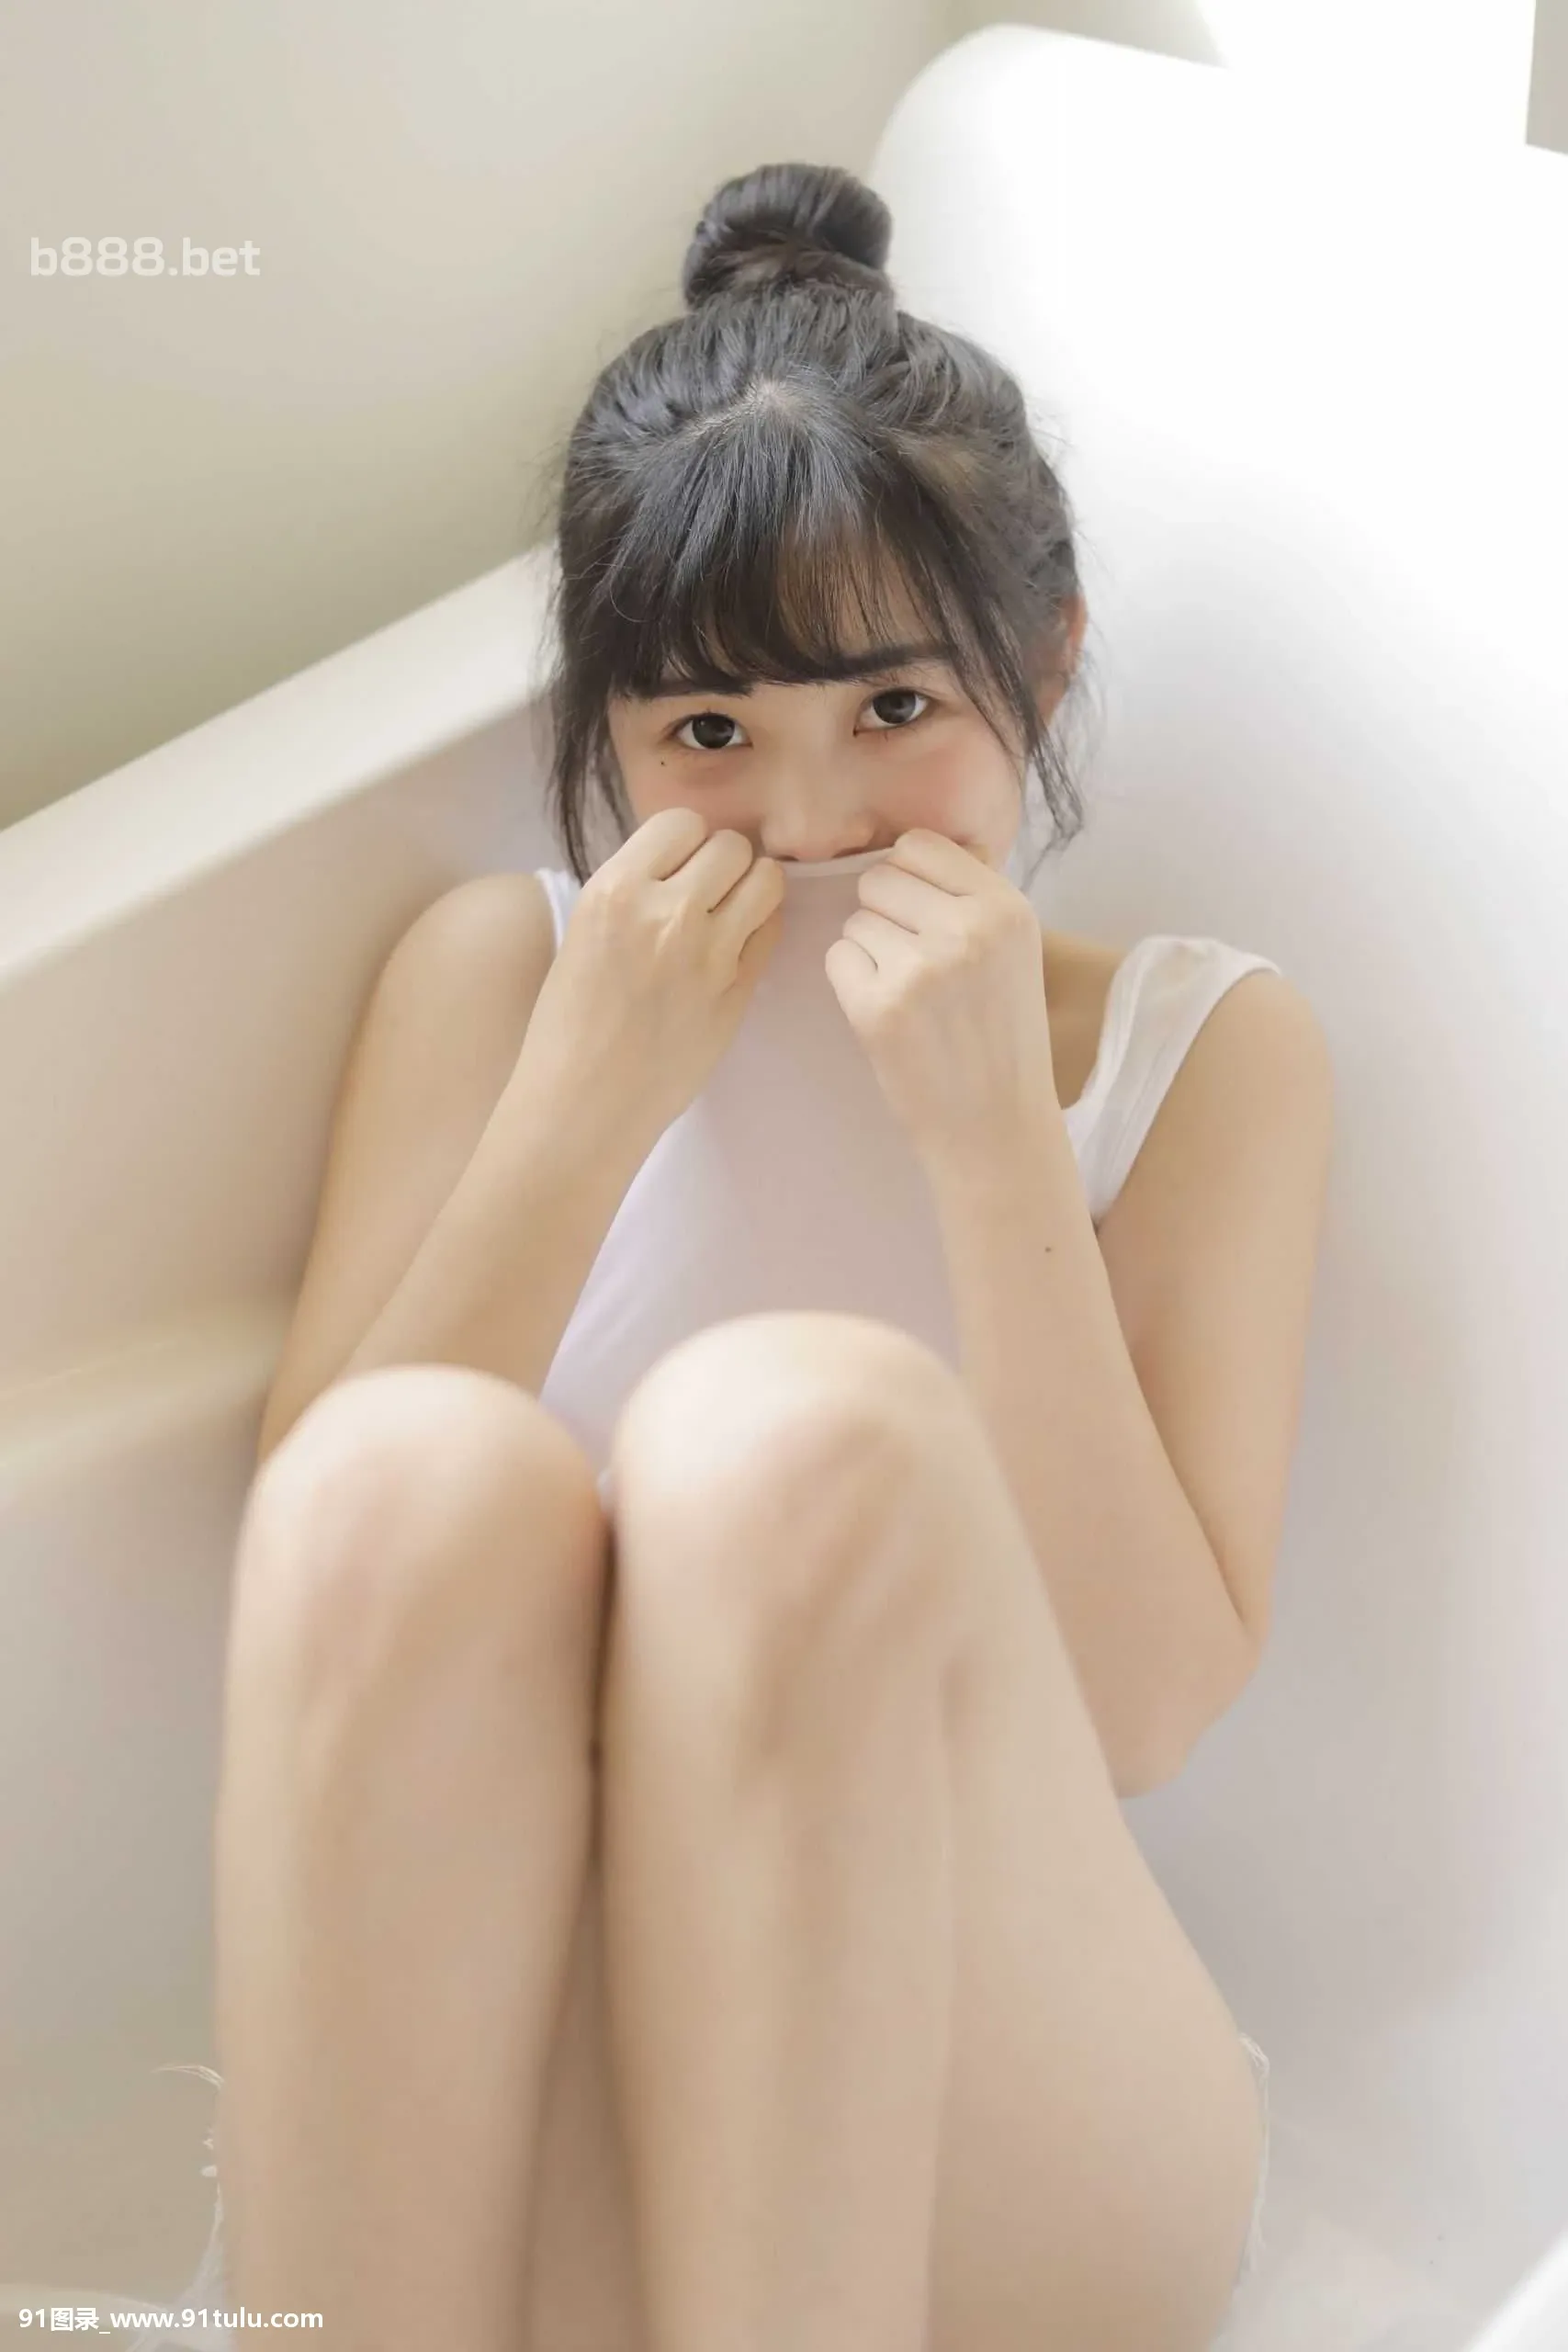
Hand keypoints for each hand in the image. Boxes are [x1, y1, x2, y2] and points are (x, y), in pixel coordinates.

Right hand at [516, 808, 784, 1152]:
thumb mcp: (583, 934)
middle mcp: (666, 912)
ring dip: (753, 888)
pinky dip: (761, 929)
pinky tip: (737, 948)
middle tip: (710, 891)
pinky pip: (772, 931)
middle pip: (731, 846)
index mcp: (615, 891)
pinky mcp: (739, 991)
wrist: (584, 1104)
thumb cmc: (566, 1027)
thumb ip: (631, 894)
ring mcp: (709, 953)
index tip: (680, 864)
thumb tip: (676, 867)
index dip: (686, 841)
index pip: (680, 823)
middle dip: (725, 862)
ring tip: (733, 912)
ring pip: (765, 881)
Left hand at [823, 828, 1059, 1161]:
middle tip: (913, 962)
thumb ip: (973, 895)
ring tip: (909, 995)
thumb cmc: (1001, 1037)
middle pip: (878, 879)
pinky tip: (887, 1014)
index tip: (919, 913)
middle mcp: (966, 929)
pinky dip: (852, 983)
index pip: (920, 845)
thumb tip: (912, 848)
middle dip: (885, 914)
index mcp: (1006, 908)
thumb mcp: (1016, 950)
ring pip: (856, 920)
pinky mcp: (877, 1005)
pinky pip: (837, 958)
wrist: (996, 1126)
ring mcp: (919, 967)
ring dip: (870, 951)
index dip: (908, 876)